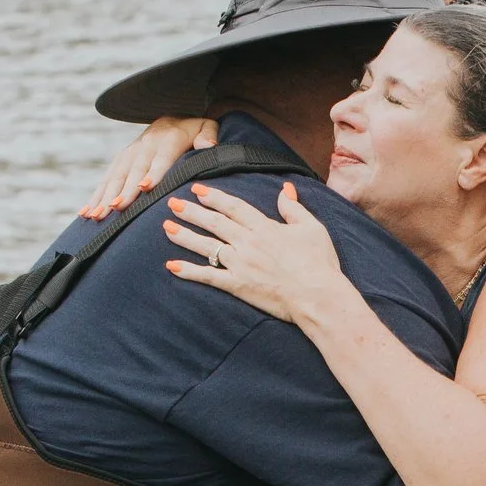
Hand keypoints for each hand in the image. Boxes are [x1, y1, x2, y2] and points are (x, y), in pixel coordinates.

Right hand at [81, 116, 218, 217]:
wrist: (171, 116)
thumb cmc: (193, 129)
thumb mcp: (205, 126)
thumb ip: (208, 136)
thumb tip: (208, 145)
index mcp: (167, 140)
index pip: (160, 159)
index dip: (152, 173)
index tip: (145, 188)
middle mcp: (145, 146)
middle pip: (133, 171)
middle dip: (123, 191)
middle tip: (115, 208)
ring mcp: (129, 153)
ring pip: (115, 177)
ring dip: (104, 197)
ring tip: (96, 216)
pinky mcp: (120, 160)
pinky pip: (106, 179)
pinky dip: (95, 196)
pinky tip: (86, 213)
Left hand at [164, 181, 349, 324]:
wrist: (317, 296)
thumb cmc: (319, 263)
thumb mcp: (311, 228)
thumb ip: (294, 208)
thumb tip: (284, 189)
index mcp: (265, 227)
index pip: (233, 207)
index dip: (214, 197)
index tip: (198, 189)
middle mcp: (248, 243)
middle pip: (214, 223)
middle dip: (192, 212)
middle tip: (172, 203)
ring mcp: (240, 264)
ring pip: (206, 246)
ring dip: (185, 236)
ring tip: (166, 227)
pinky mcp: (237, 285)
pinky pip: (208, 277)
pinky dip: (189, 271)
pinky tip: (172, 266)